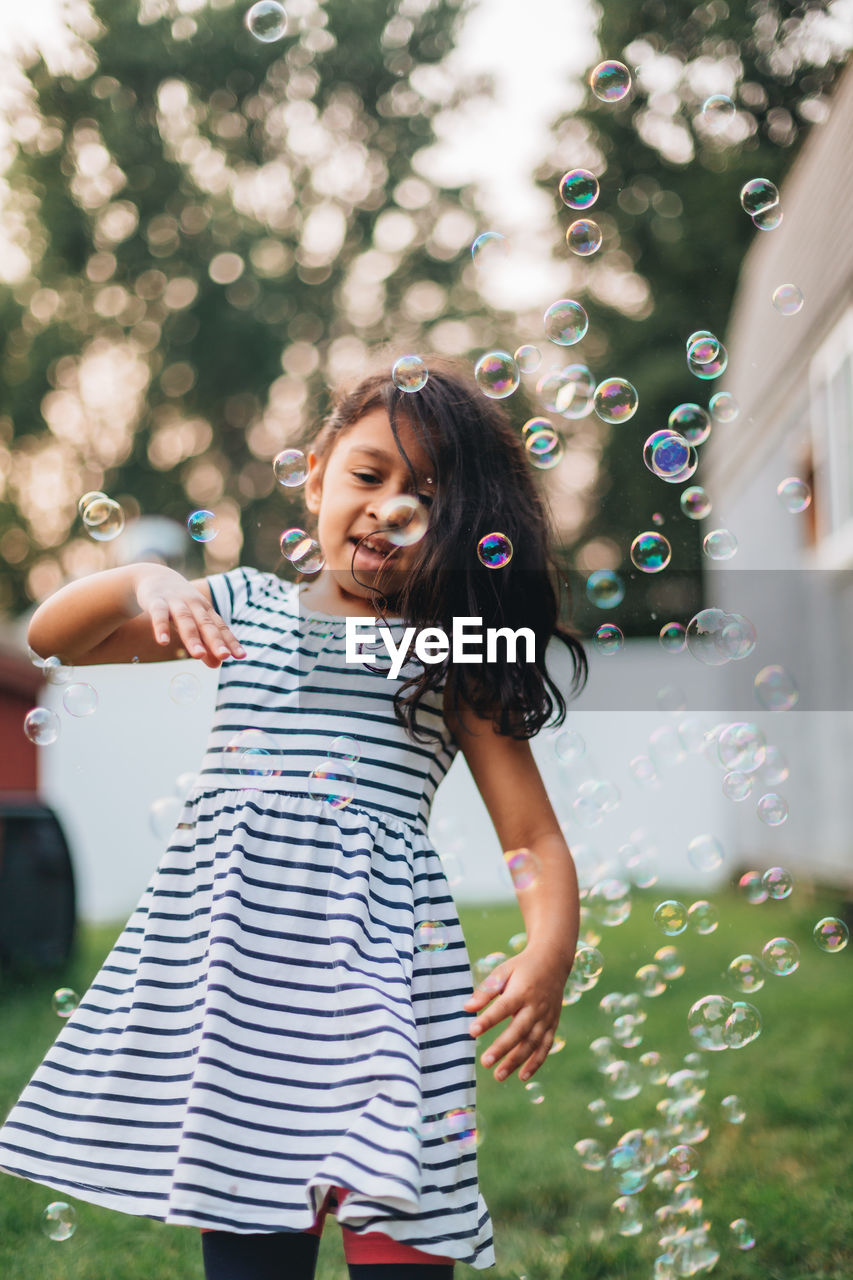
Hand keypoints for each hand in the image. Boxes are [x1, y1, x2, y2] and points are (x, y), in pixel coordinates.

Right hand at [134, 567, 245, 667]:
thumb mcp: (193, 622)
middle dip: (216, 641)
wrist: (155, 576)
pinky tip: (163, 642)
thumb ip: (204, 643)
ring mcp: (175, 602)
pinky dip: (161, 627)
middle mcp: (193, 605)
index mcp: (205, 610)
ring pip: (185, 620)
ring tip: (199, 655)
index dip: (230, 641)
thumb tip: (217, 665)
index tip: (241, 656)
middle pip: (206, 624)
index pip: (220, 627)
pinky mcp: (156, 601)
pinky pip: (159, 615)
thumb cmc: (179, 604)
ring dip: (192, 637)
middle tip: (224, 656)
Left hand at [463, 947, 567, 1083]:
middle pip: (519, 1030)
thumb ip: (486, 990)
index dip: (488, 1020)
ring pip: (532, 1043)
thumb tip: (466, 1008)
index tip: (471, 1031)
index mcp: (522, 991)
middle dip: (502, 1047)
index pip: (503, 1008)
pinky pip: (545, 1046)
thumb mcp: (503, 971)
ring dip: (517, 1061)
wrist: (553, 961)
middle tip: (485, 1062)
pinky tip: (522, 1076)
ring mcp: (546, 1017)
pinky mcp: (552, 1024)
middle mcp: (536, 1006)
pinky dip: (536, 1063)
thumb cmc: (522, 967)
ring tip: (499, 1075)